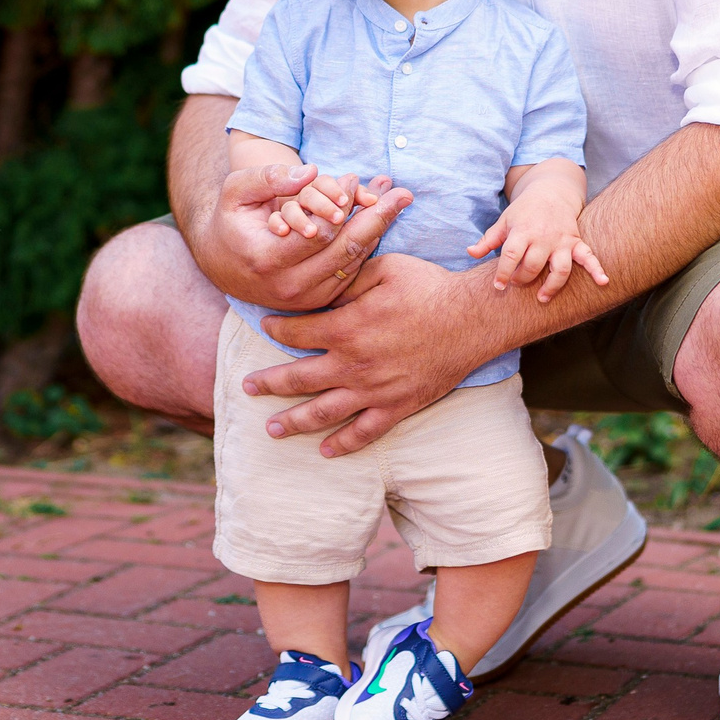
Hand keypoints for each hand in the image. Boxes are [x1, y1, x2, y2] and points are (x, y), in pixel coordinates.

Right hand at [198, 161, 411, 314]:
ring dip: (377, 230)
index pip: (319, 233)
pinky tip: (380, 221)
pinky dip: (367, 245)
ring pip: (353, 263)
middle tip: (400, 192)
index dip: (341, 204)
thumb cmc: (230, 221)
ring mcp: (307, 298)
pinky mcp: (319, 301)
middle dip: (376, 217)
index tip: (354, 177)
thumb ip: (269, 178)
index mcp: (268, 259)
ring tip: (396, 200)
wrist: (222, 265)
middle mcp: (290, 285)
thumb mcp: (236, 191)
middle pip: (345, 250)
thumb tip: (310, 172)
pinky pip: (351, 273)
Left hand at [242, 253, 497, 455]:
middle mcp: (352, 365)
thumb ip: (347, 279)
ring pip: (323, 413)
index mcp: (345, 328)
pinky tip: (326, 451)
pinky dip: (343, 444)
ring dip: (294, 422)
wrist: (472, 319)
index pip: (296, 332)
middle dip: (268, 383)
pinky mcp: (398, 407)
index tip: (265, 326)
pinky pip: (365, 432)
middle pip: (298, 379)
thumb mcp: (383, 268)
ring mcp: (374, 390)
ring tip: (272, 429)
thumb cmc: (429, 287)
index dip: (276, 328)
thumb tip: (320, 282)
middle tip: (247, 389)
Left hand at [468, 188, 609, 302]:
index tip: (498, 286)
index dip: (503, 273)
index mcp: (522, 231)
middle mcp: (543, 237)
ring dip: (552, 286)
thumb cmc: (524, 211)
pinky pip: (589, 256)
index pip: (511, 256)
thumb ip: (488, 240)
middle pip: (533, 265)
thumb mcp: (504, 221)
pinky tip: (604, 282)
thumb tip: (470, 253)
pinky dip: (597, 269)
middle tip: (517, 284)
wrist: (551, 192)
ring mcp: (561, 241)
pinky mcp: (576, 242)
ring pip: (560, 268)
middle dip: (523, 279)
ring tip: (542, 298)